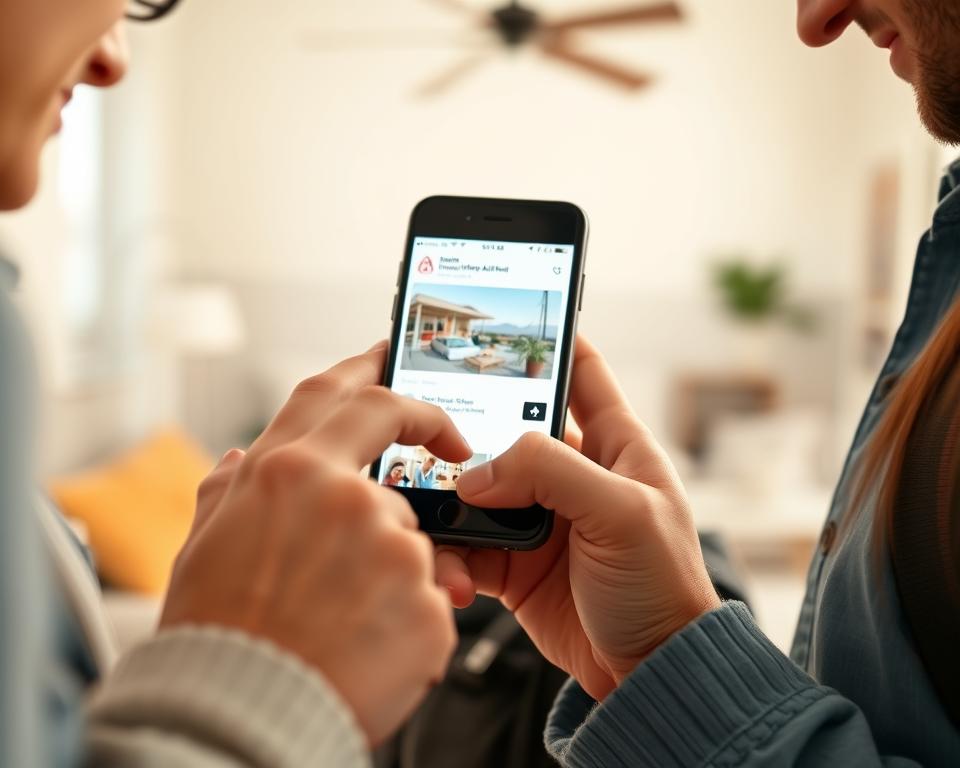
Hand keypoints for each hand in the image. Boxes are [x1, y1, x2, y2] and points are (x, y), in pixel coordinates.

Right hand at [160, 343, 472, 745]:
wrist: (236, 723)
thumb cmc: (216, 637)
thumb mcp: (205, 545)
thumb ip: (229, 490)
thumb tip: (242, 458)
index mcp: (285, 473)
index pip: (342, 394)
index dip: (375, 367)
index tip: (395, 357)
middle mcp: (341, 496)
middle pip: (402, 451)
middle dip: (434, 436)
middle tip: (448, 453)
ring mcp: (389, 547)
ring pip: (413, 534)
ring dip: (394, 564)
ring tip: (346, 612)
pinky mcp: (423, 600)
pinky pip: (430, 594)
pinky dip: (407, 615)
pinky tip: (367, 643)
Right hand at [436, 337, 720, 700]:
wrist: (648, 671)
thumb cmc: (662, 585)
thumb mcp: (621, 513)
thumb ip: (551, 473)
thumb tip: (477, 473)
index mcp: (614, 444)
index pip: (581, 371)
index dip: (549, 339)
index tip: (504, 318)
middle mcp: (572, 474)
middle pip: (509, 429)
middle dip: (470, 428)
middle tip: (429, 428)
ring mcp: (540, 518)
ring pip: (478, 488)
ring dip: (452, 500)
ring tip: (433, 515)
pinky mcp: (515, 562)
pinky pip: (469, 543)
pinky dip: (452, 552)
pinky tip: (452, 568)